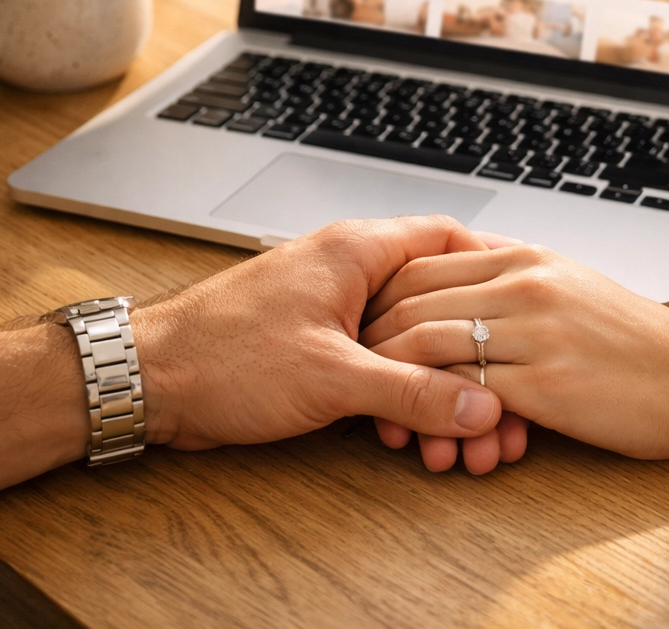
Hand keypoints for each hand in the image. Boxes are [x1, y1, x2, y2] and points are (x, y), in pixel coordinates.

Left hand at [131, 216, 503, 450]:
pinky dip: (400, 390)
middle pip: (435, 296)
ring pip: (410, 334)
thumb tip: (479, 405)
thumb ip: (412, 391)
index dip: (487, 269)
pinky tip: (407, 429)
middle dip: (468, 348)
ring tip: (456, 429)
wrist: (150, 381)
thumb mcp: (331, 377)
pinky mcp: (319, 341)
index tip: (518, 308)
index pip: (446, 238)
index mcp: (358, 251)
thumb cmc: (224, 356)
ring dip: (434, 378)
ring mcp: (334, 305)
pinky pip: (379, 358)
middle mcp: (349, 269)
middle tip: (496, 394)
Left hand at [360, 244, 668, 459]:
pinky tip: (422, 430)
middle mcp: (524, 283)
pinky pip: (463, 391)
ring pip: (427, 342)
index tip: (364, 326)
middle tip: (352, 371)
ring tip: (376, 410)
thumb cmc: (634, 338)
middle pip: (413, 299)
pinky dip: (431, 411)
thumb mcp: (572, 284)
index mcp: (525, 255)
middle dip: (371, 337)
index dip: (382, 295)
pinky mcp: (544, 384)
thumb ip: (515, 274)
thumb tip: (462, 270)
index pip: (423, 262)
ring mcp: (533, 330)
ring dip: (391, 380)